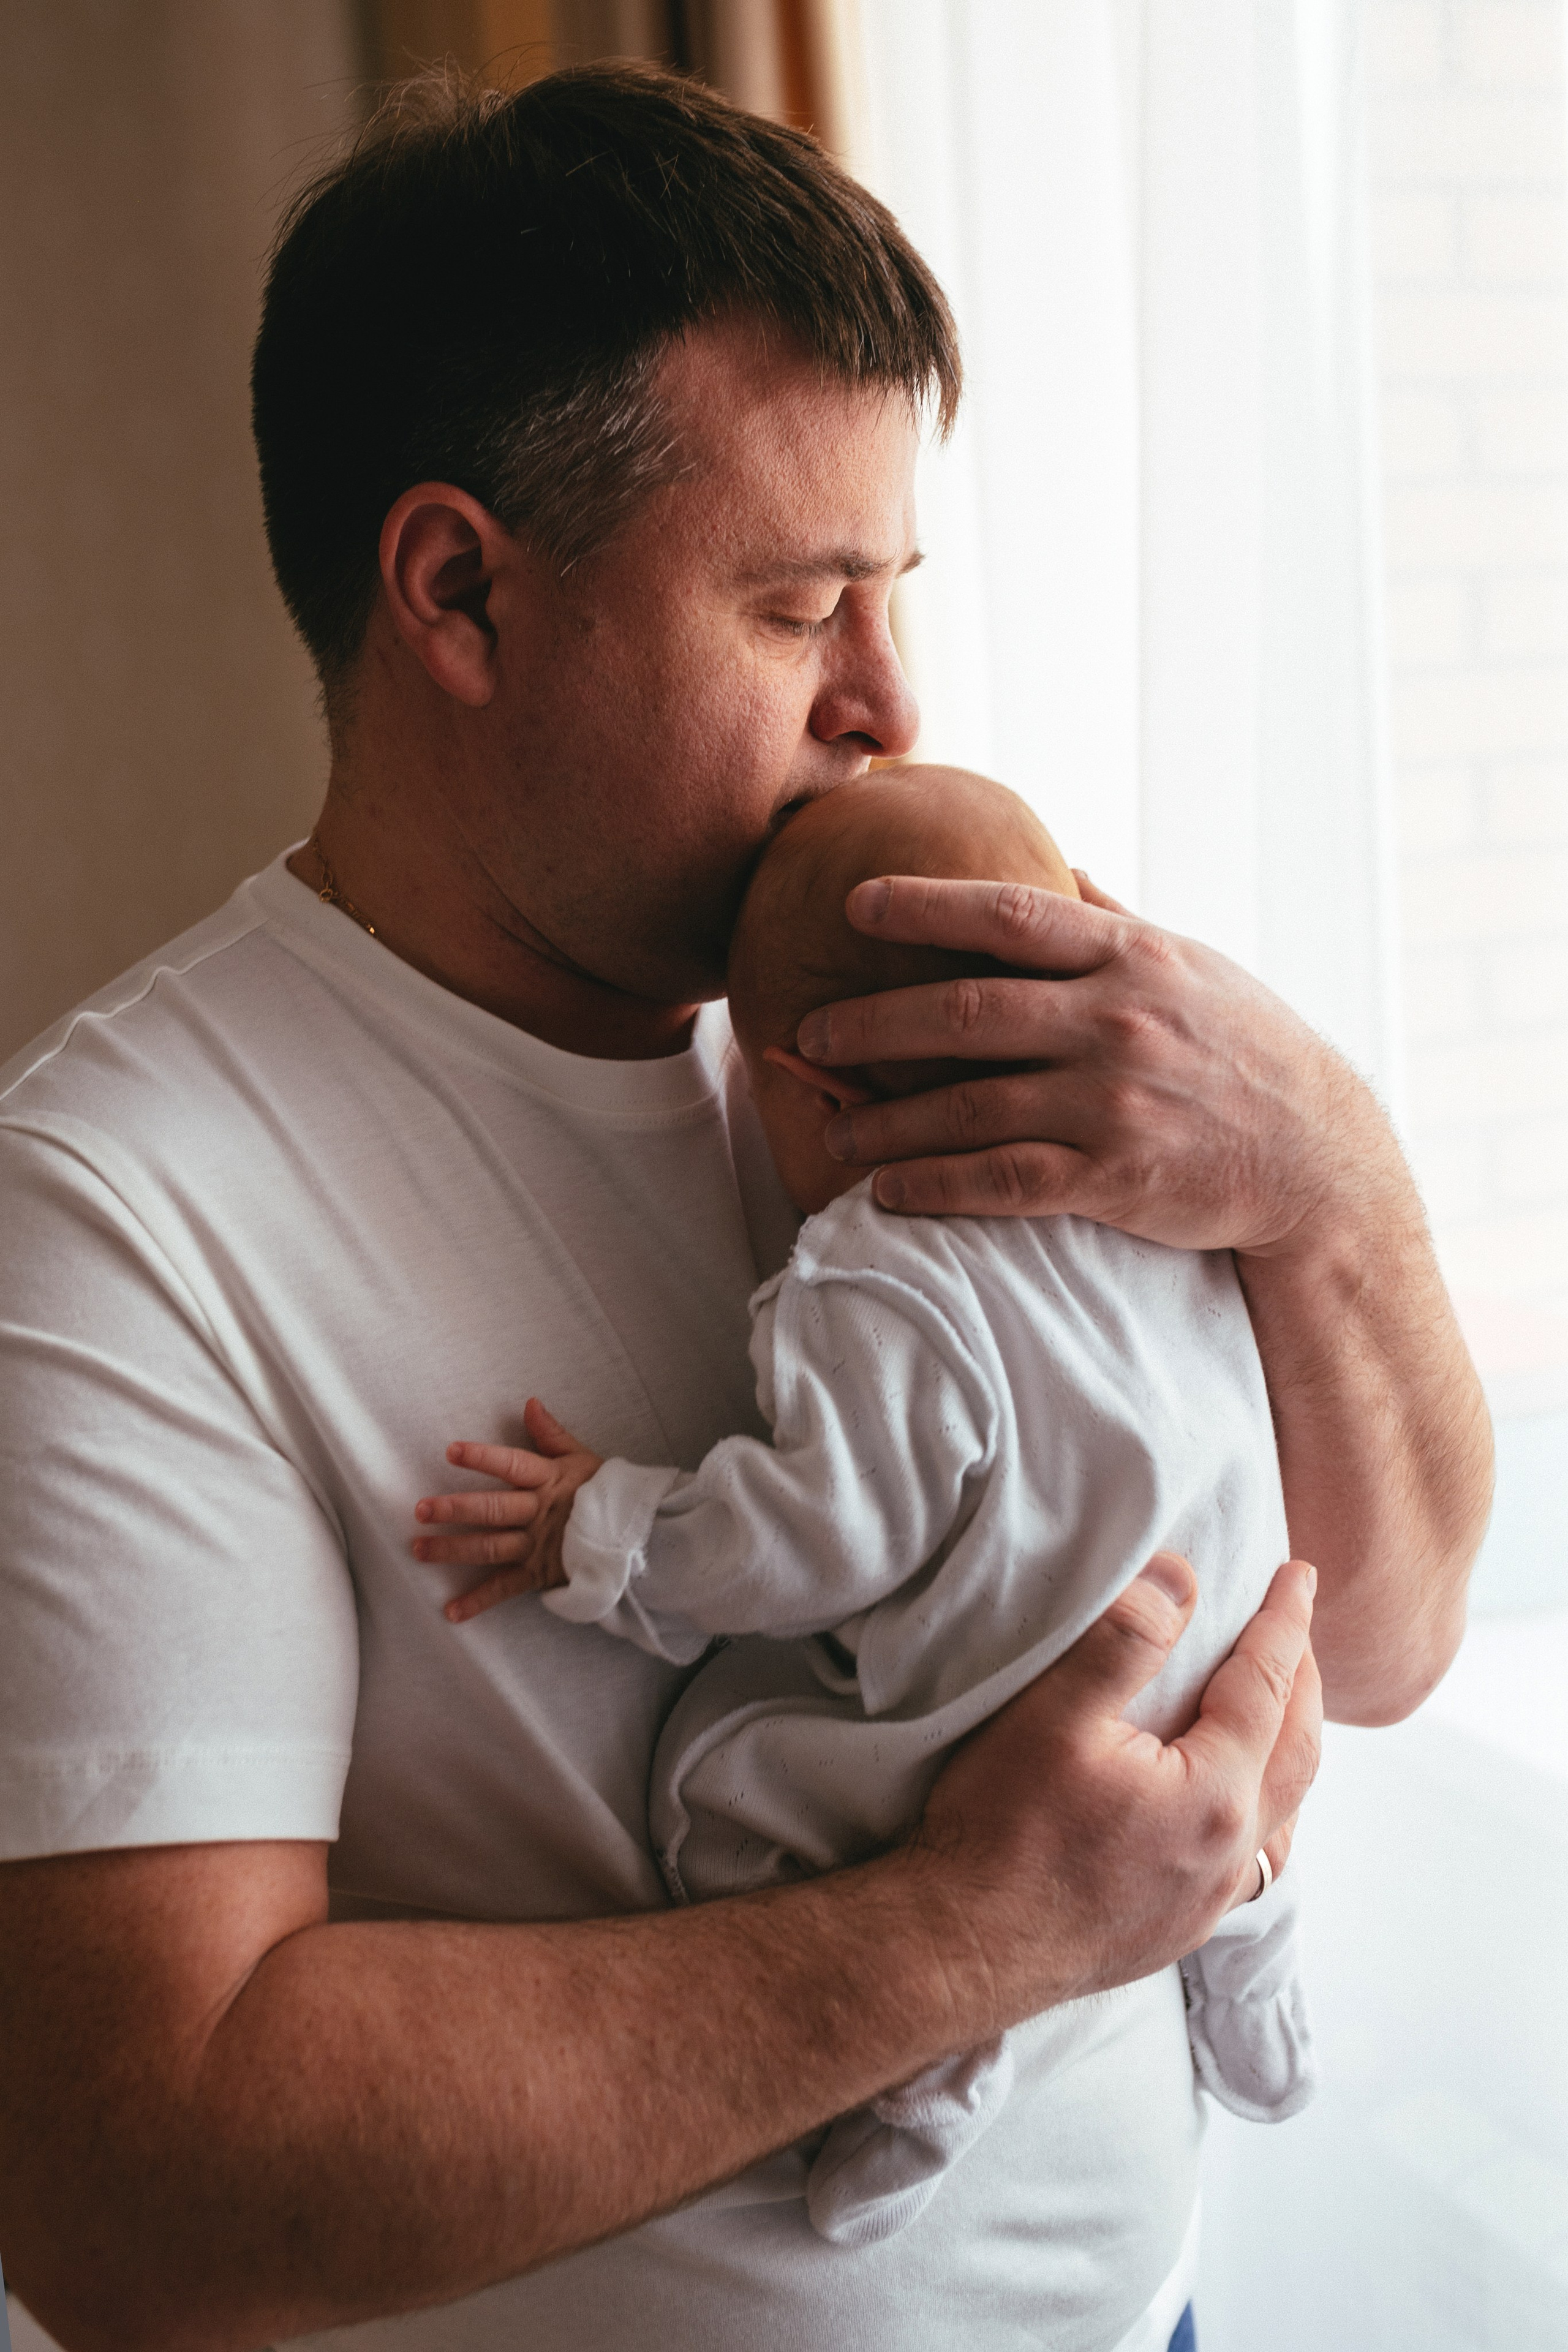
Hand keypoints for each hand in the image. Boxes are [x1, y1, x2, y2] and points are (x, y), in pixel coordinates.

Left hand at [412, 1398, 601, 1621]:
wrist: (634, 1537)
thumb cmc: (604, 1492)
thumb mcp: (582, 1458)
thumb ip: (552, 1433)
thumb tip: (530, 1403)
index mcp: (549, 1481)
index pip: (512, 1465)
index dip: (482, 1458)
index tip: (451, 1451)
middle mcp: (539, 1513)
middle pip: (493, 1510)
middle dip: (455, 1509)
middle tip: (420, 1509)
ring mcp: (537, 1546)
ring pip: (491, 1548)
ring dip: (453, 1550)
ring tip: (419, 1549)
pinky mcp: (538, 1574)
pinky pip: (505, 1590)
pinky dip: (478, 1602)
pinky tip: (451, 1611)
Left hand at [796, 872, 1398, 1259]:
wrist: (1319, 1159)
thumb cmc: (1246, 1052)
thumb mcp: (1192, 966)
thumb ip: (1113, 921)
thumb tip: (1055, 863)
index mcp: (1129, 957)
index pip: (1009, 914)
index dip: (925, 904)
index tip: (855, 903)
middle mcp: (1116, 1022)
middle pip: (966, 1011)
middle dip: (872, 1022)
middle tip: (806, 1033)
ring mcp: (1113, 1102)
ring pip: (970, 1105)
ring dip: (885, 1119)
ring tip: (828, 1127)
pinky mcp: (1114, 1177)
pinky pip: (1001, 1180)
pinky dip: (935, 1184)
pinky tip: (886, 1189)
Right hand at [907, 1554, 1321, 2021]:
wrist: (963, 1946)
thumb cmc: (1001, 1828)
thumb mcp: (1053, 1715)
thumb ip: (1123, 1639)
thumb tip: (1181, 1578)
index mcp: (1214, 1793)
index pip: (1268, 1686)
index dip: (1285, 1624)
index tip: (1299, 1575)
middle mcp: (1230, 1853)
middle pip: (1297, 1750)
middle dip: (1304, 1681)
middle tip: (1297, 1628)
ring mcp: (1209, 1900)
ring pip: (1284, 1815)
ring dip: (1290, 1751)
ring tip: (1281, 1713)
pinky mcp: (1180, 1928)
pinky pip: (1254, 1862)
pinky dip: (1265, 1816)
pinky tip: (1239, 1810)